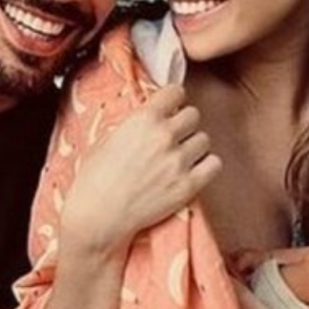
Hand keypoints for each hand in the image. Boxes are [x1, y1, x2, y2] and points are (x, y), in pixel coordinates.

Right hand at [59, 84, 221, 257]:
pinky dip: (206, 166)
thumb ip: (134, 124)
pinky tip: (192, 170)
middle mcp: (164, 136)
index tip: (171, 107)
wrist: (97, 216)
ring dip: (194, 145)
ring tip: (180, 156)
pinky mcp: (188, 186)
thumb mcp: (107, 138)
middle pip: (194, 114)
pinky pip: (214, 164)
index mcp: (143, 119)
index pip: (176, 92)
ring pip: (205, 139)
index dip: (173, 99)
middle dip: (184, 123)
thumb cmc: (94, 178)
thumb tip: (151, 117)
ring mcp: (178, 161)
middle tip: (174, 134)